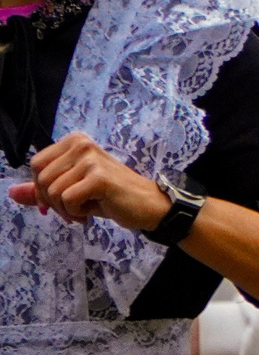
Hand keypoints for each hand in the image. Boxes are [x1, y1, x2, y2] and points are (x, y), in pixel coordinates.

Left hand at [7, 132, 170, 230]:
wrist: (149, 206)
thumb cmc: (112, 197)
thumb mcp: (73, 191)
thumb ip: (42, 191)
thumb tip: (12, 194)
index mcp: (75, 141)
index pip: (37, 164)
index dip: (41, 188)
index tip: (60, 201)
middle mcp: (82, 144)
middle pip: (41, 178)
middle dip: (51, 202)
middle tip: (72, 210)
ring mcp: (91, 159)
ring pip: (52, 191)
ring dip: (65, 209)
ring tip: (85, 211)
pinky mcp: (98, 177)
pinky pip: (67, 199)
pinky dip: (76, 212)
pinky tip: (93, 212)